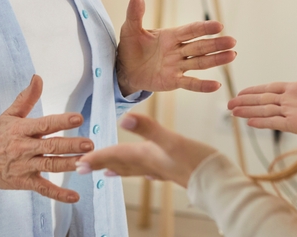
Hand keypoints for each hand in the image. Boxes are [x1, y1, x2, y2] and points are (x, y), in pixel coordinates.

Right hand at [0, 75, 93, 202]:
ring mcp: (25, 166)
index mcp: (22, 129)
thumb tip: (38, 78)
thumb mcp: (9, 115)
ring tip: (86, 162)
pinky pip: (43, 189)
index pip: (44, 124)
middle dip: (71, 145)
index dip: (61, 121)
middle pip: (51, 146)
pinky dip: (59, 194)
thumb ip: (26, 98)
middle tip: (89, 144)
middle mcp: (24, 148)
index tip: (78, 119)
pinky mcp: (24, 182)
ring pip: (50, 165)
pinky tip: (74, 197)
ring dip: (69, 164)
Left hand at [76, 113, 216, 187]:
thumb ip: (148, 128)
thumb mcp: (171, 139)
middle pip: (120, 163)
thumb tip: (124, 116)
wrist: (218, 180)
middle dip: (101, 164)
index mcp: (146, 155)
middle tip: (81, 168)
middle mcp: (150, 164)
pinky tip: (146, 173)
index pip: (115, 156)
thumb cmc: (196, 160)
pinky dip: (141, 171)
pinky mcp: (173, 171)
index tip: (78, 162)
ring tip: (107, 172)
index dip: (96, 157)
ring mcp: (161, 169)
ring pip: (134, 169)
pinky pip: (150, 171)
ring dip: (119, 169)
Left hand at [116, 0, 236, 96]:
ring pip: (200, 62)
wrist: (124, 69)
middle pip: (200, 46)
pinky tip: (217, 85)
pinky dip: (203, 85)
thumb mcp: (130, 29)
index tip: (218, 26)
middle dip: (216, 44)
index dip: (204, 28)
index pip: (190, 30)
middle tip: (232, 41)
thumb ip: (135, 14)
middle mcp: (177, 50)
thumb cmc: (129, 47)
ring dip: (216, 60)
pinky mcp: (173, 81)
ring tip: (232, 55)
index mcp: (170, 36)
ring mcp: (177, 66)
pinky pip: (190, 83)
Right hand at [227, 37, 296, 136]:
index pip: (270, 89)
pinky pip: (275, 122)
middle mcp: (292, 101)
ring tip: (232, 112)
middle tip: (228, 104)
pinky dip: (262, 122)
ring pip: (265, 111)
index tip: (241, 92)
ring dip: (248, 111)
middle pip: (263, 100)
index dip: (255, 91)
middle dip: (245, 102)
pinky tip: (249, 123)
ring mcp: (294, 113)